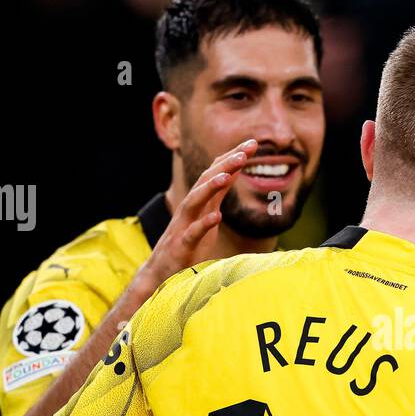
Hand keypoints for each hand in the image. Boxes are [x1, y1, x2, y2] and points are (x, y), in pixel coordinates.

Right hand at [136, 138, 257, 291]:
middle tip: (244, 153)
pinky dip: (203, 224)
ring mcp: (184, 226)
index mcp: (200, 202)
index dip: (232, 157)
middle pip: (205, 181)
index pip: (216, 172)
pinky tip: (216, 217)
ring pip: (194, 201)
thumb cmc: (189, 243)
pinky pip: (192, 233)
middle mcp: (190, 209)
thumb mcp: (207, 214)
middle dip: (224, 165)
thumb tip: (232, 172)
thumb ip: (218, 195)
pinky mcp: (182, 246)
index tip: (252, 144)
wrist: (162, 272)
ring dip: (210, 187)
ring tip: (227, 176)